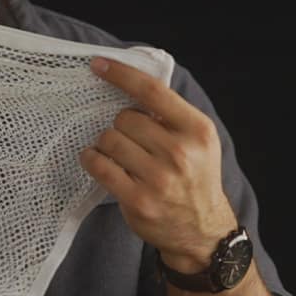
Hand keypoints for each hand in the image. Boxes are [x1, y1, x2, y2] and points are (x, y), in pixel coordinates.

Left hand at [81, 57, 238, 272]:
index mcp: (197, 130)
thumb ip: (172, 116)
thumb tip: (129, 85)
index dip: (121, 74)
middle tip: (129, 140)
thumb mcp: (199, 141)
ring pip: (110, 140)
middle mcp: (180, 152)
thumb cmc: (195, 180)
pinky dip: (92, 160)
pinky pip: (100, 167)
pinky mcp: (138, 200)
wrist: (202, 231)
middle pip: (126, 118)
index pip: (152, 91)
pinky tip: (97, 161)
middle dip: (120, 125)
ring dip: (105, 144)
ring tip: (116, 154)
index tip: (99, 65)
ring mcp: (159, 179)